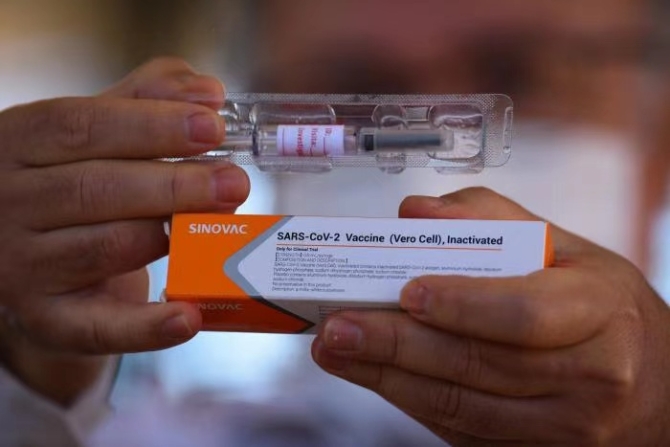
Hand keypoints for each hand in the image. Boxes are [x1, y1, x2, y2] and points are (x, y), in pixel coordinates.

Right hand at [0, 58, 248, 403]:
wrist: (32, 247)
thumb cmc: (76, 177)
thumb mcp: (98, 127)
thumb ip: (148, 97)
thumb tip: (207, 92)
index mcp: (19, 143)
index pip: (82, 126)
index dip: (152, 125)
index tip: (213, 128)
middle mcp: (9, 204)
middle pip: (95, 190)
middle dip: (174, 185)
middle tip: (235, 182)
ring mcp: (22, 266)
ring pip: (103, 249)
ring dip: (170, 237)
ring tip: (224, 224)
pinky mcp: (46, 317)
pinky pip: (97, 328)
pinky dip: (146, 327)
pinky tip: (189, 317)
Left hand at [312, 187, 669, 445]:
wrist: (651, 383)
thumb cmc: (598, 304)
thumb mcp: (565, 247)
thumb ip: (489, 219)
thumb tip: (414, 213)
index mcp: (598, 308)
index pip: (522, 312)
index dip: (461, 304)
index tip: (405, 292)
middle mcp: (589, 374)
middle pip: (477, 363)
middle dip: (396, 344)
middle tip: (338, 326)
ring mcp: (564, 425)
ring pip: (460, 404)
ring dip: (387, 377)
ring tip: (336, 350)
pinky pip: (461, 429)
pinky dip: (410, 401)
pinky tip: (373, 375)